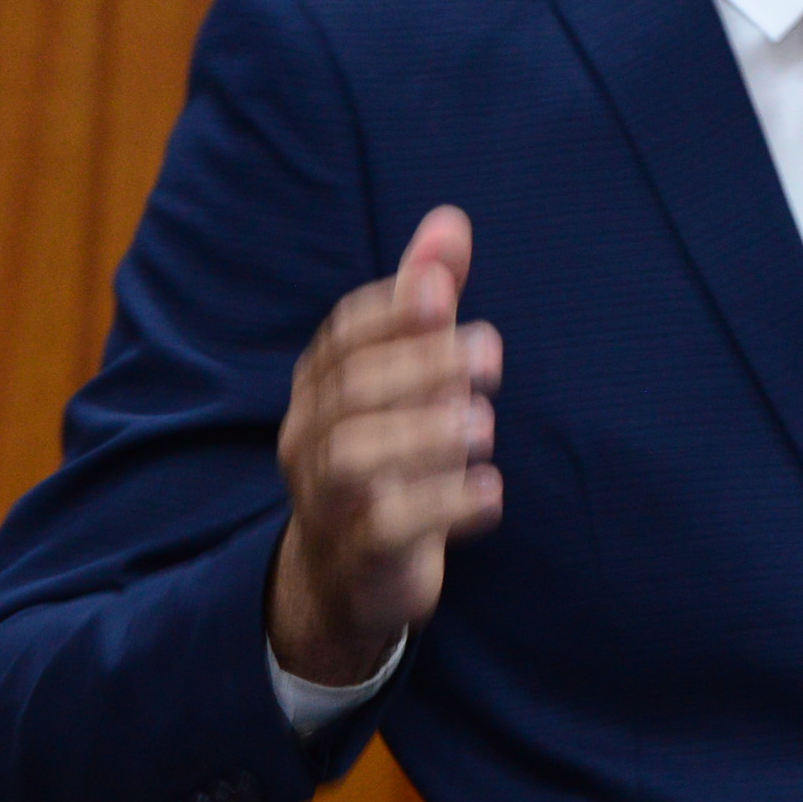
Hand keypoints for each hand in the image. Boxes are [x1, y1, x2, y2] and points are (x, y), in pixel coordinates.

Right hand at [268, 205, 502, 684]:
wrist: (347, 580)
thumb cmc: (391, 456)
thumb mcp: (407, 377)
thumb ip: (425, 302)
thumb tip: (450, 221)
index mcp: (322, 386)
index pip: (343, 335)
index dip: (391, 309)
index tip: (443, 292)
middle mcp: (311, 437)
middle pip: (352, 388)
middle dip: (422, 364)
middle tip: (490, 356)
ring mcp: (327, 500)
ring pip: (354, 457)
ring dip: (425, 434)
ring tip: (483, 426)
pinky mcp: (357, 557)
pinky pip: (384, 529)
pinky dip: (443, 507)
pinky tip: (491, 493)